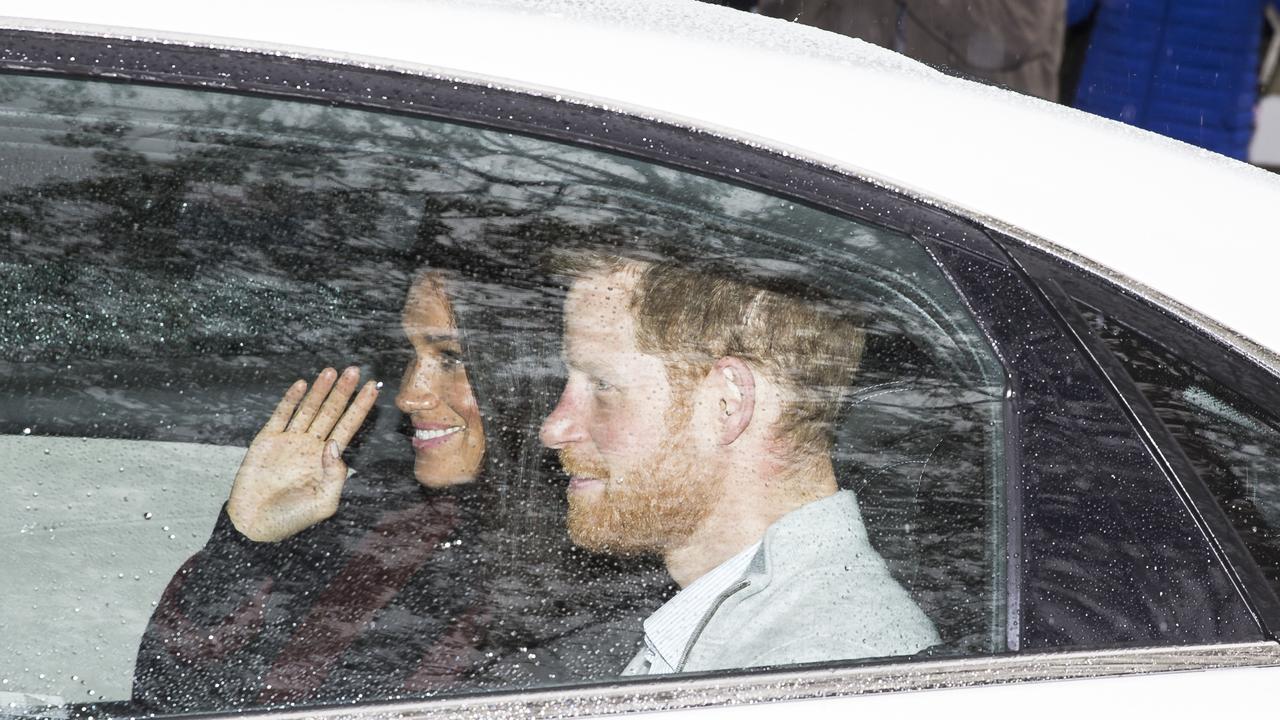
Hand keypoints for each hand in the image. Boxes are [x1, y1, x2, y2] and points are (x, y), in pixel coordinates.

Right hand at [227, 366, 378, 541]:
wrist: (255, 524)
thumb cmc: (292, 518)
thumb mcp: (323, 503)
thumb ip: (335, 475)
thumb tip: (335, 444)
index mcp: (326, 460)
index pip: (348, 427)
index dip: (360, 408)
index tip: (372, 388)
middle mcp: (310, 446)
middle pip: (331, 412)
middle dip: (343, 392)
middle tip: (354, 370)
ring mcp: (289, 441)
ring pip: (308, 409)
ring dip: (320, 390)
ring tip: (332, 371)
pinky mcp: (267, 440)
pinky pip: (281, 415)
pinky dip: (290, 400)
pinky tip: (302, 385)